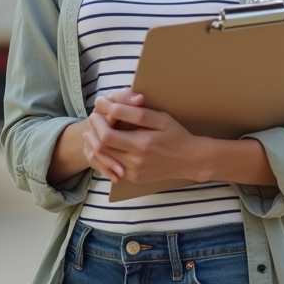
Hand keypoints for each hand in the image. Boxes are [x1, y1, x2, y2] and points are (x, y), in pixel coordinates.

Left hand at [84, 92, 204, 183]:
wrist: (190, 161)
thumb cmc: (176, 135)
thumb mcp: (161, 118)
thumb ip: (136, 113)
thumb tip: (112, 106)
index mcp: (142, 144)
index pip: (106, 135)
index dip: (97, 122)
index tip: (98, 109)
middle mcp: (136, 162)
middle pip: (101, 148)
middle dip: (93, 131)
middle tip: (95, 118)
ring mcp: (134, 172)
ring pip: (103, 159)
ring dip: (96, 143)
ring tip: (98, 129)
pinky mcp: (134, 178)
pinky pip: (111, 167)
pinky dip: (105, 154)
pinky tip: (108, 143)